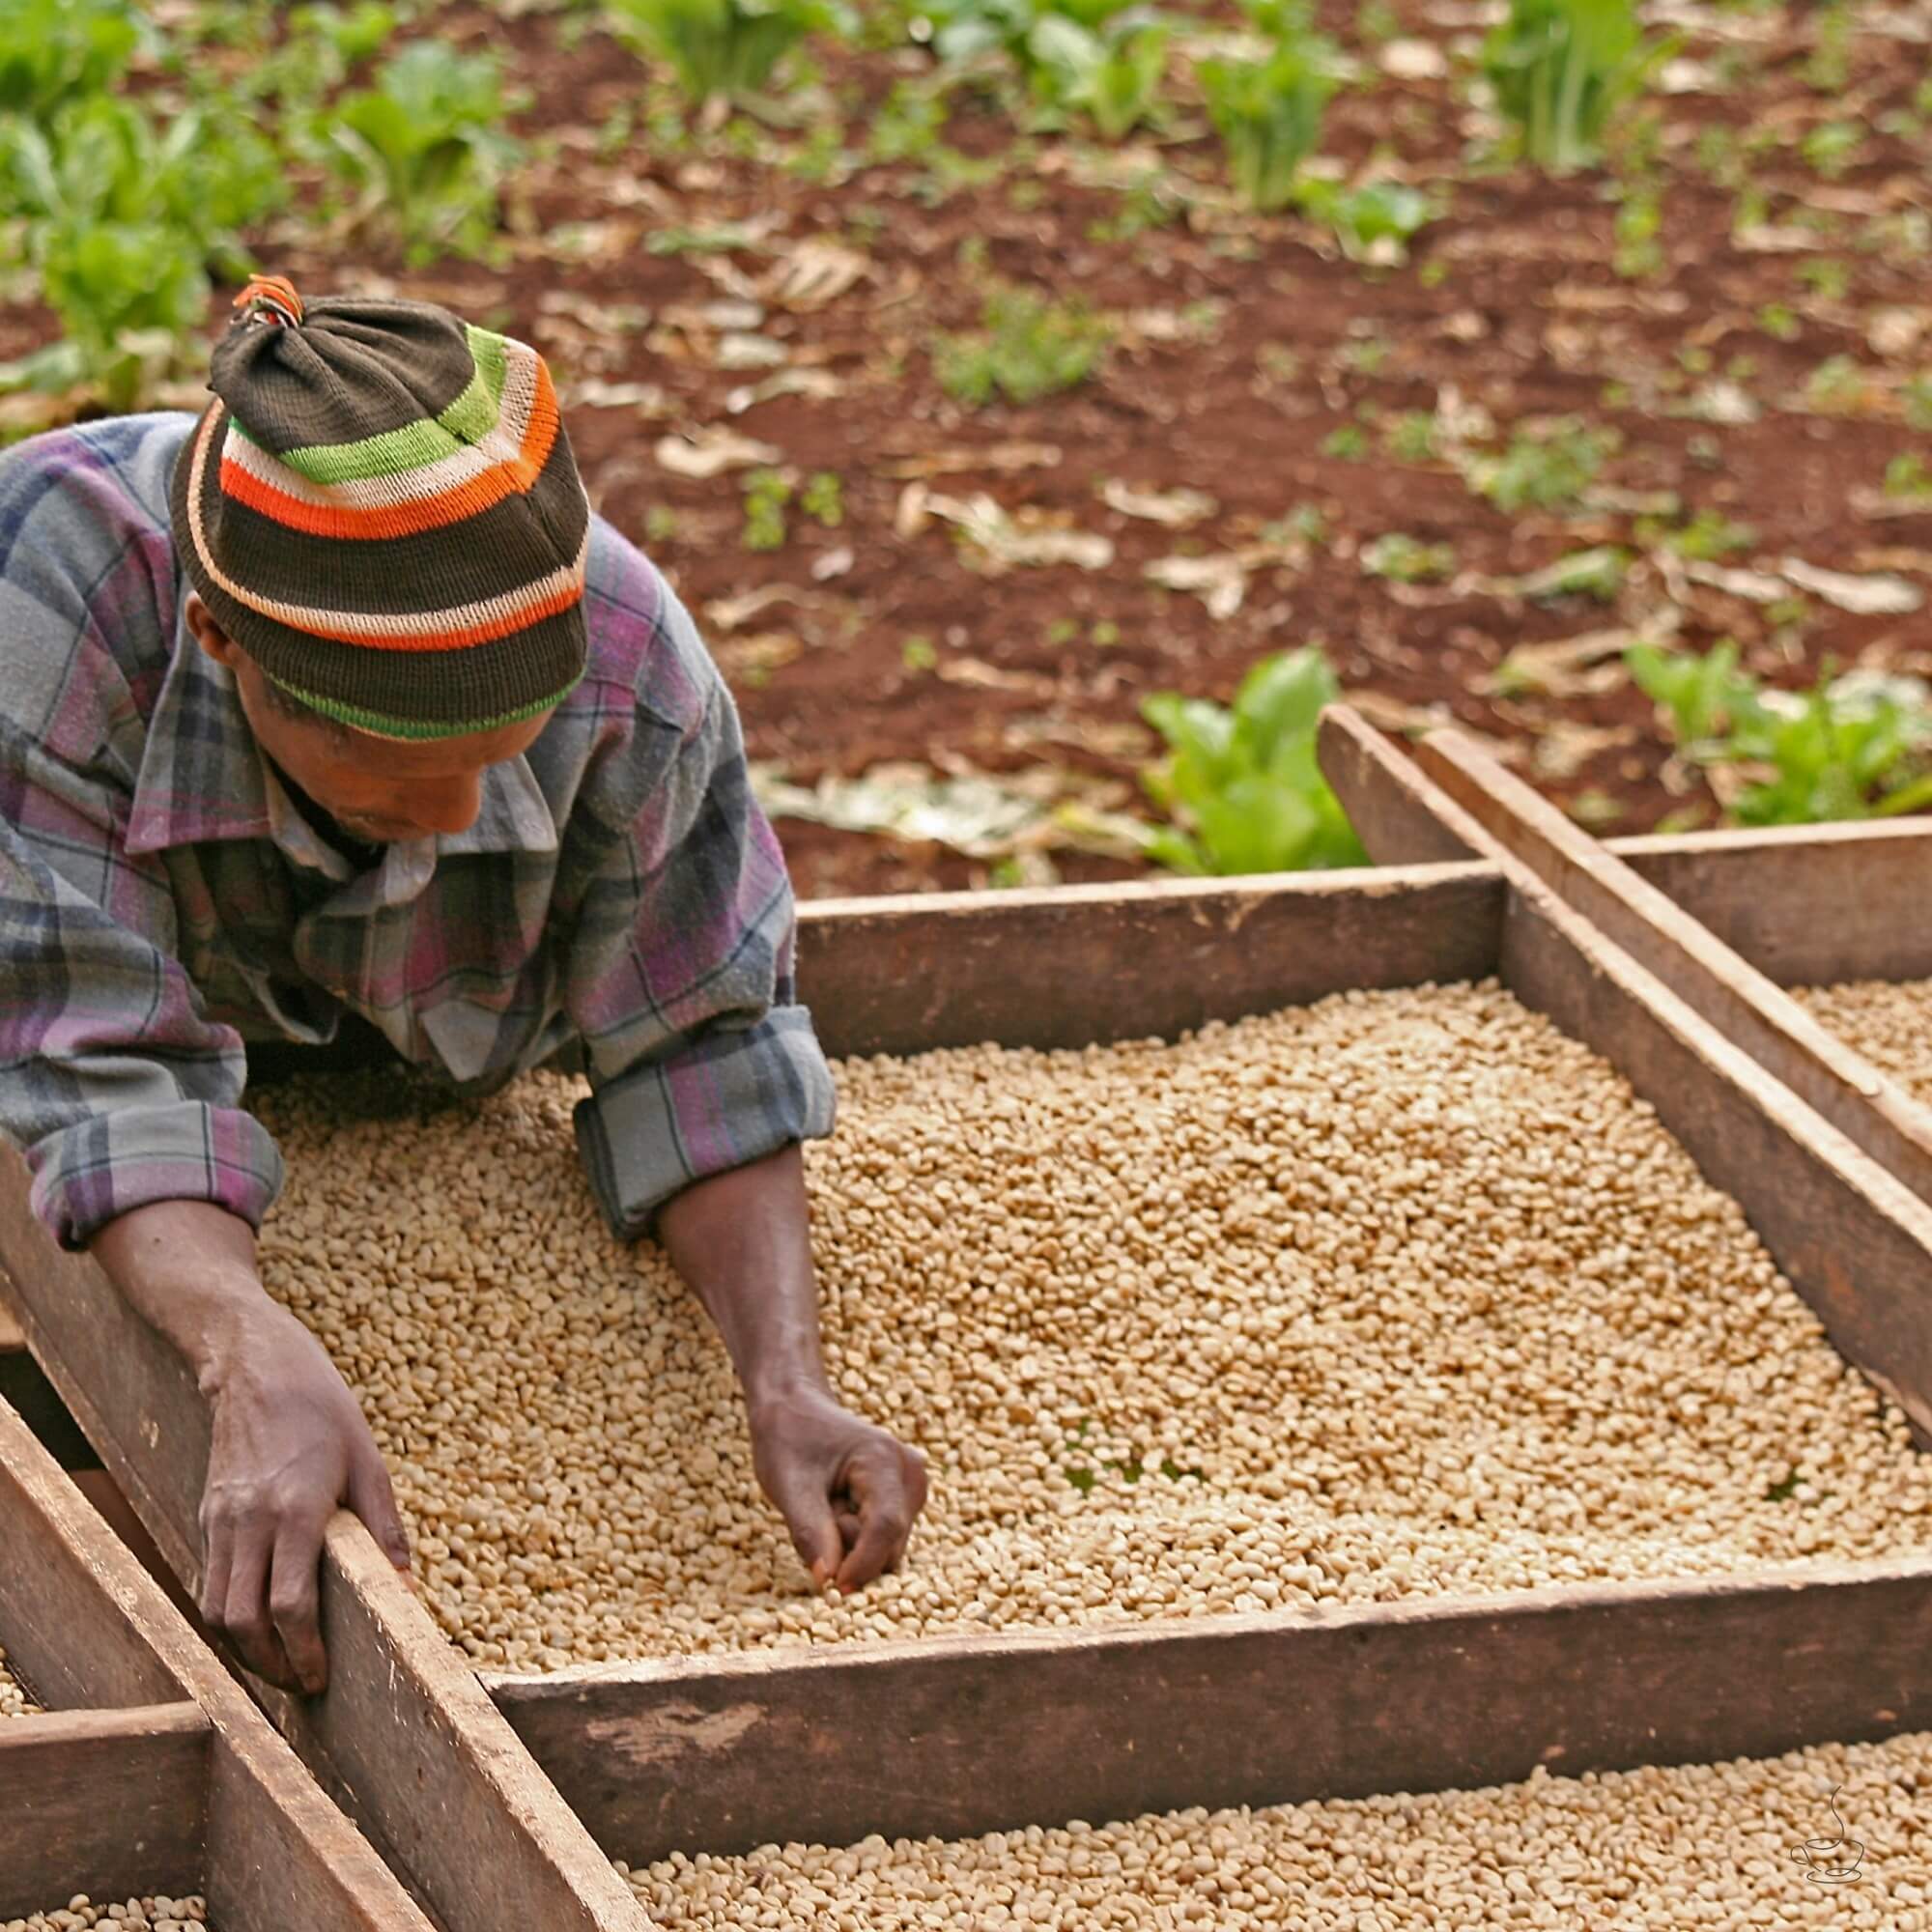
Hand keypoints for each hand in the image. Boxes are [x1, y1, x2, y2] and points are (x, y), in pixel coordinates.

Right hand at [196, 1302, 410, 1694]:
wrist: (257, 1368)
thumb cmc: (323, 1409)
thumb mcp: (369, 1461)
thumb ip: (386, 1527)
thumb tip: (408, 1587)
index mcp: (296, 1510)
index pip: (289, 1604)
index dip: (305, 1651)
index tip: (322, 1678)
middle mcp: (250, 1521)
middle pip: (244, 1622)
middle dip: (272, 1666)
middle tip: (304, 1685)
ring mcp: (222, 1520)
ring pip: (217, 1610)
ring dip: (246, 1650)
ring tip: (283, 1666)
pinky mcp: (208, 1516)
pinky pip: (210, 1583)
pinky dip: (230, 1617)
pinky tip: (260, 1626)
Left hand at [750, 1385, 927, 1592]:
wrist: (796, 1408)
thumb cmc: (788, 1440)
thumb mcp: (788, 1486)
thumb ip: (810, 1533)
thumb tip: (829, 1582)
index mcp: (883, 1459)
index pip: (885, 1527)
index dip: (862, 1565)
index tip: (833, 1589)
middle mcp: (909, 1472)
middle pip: (890, 1543)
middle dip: (852, 1549)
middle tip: (818, 1516)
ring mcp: (912, 1485)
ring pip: (890, 1547)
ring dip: (854, 1543)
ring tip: (826, 1508)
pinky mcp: (906, 1497)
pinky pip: (886, 1539)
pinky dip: (859, 1537)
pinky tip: (838, 1509)